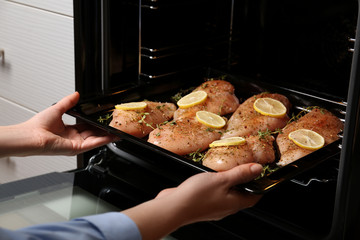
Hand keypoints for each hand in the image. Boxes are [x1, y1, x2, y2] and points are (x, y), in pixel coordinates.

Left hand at [0, 92, 117, 156]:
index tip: (104, 119)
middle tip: (114, 125)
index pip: (86, 127)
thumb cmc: (37, 126)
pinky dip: (103, 140)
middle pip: (93, 134)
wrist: (30, 136)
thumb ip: (68, 102)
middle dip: (104, 130)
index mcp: (68, 131)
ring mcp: (75, 144)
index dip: (96, 123)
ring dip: (107, 136)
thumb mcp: (57, 109)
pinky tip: (111, 136)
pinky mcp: (76, 148)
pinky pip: (93, 143)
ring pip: (95, 139)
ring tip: (117, 131)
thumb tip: (76, 95)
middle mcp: (72, 139)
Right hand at [123, 163, 262, 239]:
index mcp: (235, 203)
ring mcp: (214, 207)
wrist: (174, 208)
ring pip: (227, 194)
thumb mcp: (222, 179)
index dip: (261, 185)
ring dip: (230, 183)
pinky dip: (217, 185)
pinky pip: (214, 194)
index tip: (263, 174)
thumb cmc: (197, 196)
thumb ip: (239, 174)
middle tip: (245, 167)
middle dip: (245, 182)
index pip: (255, 196)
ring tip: (228, 169)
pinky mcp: (202, 204)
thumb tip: (257, 169)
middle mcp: (226, 208)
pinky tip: (210, 177)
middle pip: (241, 195)